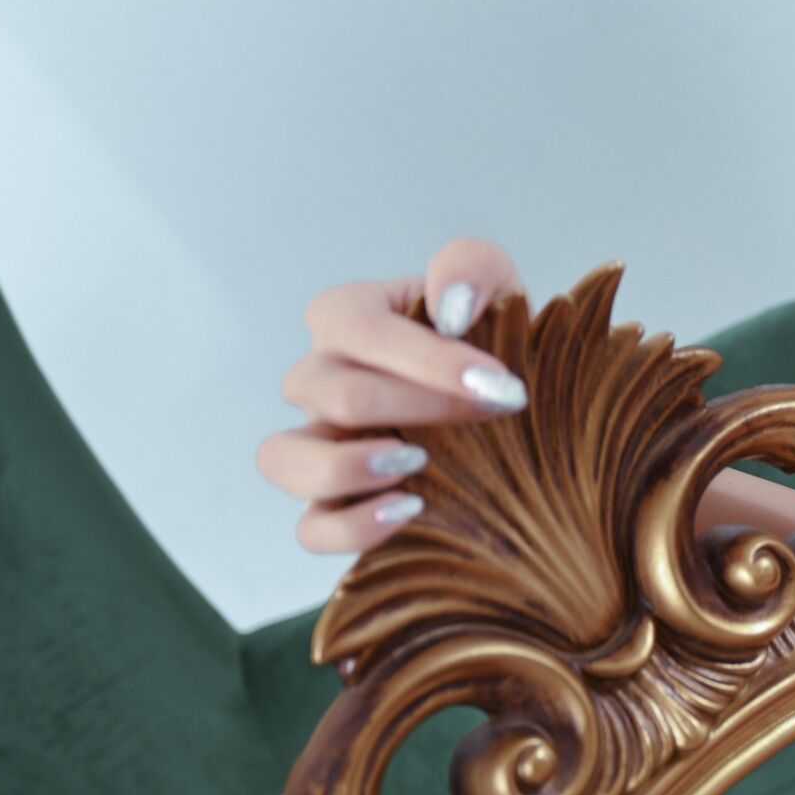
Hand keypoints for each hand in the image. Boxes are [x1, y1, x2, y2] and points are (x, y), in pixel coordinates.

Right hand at [257, 238, 530, 556]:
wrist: (513, 400)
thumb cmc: (494, 336)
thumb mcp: (496, 287)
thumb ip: (470, 267)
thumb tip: (449, 302)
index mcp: (349, 318)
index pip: (357, 328)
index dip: (428, 358)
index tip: (501, 383)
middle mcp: (320, 379)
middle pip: (335, 394)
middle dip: (422, 407)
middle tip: (494, 413)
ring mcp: (319, 445)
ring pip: (281, 459)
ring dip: (347, 466)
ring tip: (416, 463)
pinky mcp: (336, 503)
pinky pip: (311, 527)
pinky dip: (351, 526)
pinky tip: (412, 509)